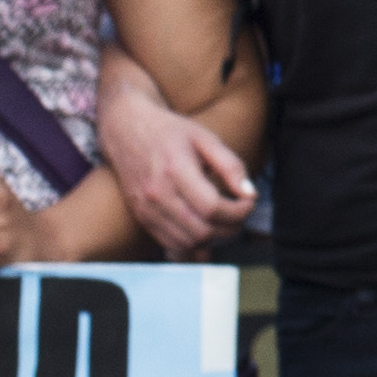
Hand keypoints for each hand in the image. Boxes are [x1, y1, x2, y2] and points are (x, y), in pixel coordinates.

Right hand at [99, 84, 258, 252]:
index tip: (248, 203)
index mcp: (175, 169)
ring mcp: (146, 209)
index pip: (212, 207)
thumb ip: (231, 166)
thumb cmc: (170, 132)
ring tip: (224, 221)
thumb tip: (250, 194)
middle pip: (202, 231)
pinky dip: (193, 244)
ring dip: (213, 239)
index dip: (238, 211)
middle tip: (239, 214)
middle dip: (230, 228)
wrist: (126, 131)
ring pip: (187, 244)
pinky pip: (171, 244)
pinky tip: (205, 228)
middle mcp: (157, 193)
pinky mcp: (142, 218)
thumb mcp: (206, 138)